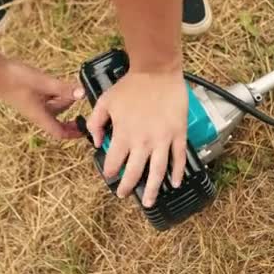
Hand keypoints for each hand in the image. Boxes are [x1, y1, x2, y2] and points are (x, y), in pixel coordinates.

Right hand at [0, 59, 84, 138]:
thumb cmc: (16, 78)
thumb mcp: (44, 83)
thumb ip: (63, 89)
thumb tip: (82, 94)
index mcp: (40, 116)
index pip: (59, 132)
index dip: (74, 134)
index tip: (85, 130)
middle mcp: (36, 114)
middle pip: (58, 119)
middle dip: (70, 111)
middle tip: (81, 101)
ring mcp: (31, 105)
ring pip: (53, 108)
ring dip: (64, 100)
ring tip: (72, 88)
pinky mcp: (28, 97)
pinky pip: (46, 100)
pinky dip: (55, 95)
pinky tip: (59, 84)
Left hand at [86, 69, 187, 207]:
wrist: (157, 71)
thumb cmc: (131, 85)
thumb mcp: (105, 101)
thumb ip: (96, 122)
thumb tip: (95, 141)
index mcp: (124, 134)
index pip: (114, 162)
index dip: (110, 172)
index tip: (110, 176)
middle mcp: (143, 141)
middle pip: (134, 173)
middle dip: (128, 187)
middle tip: (124, 194)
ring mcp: (163, 139)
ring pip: (158, 172)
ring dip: (153, 190)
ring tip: (150, 202)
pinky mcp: (178, 134)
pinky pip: (178, 158)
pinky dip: (177, 172)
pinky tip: (175, 183)